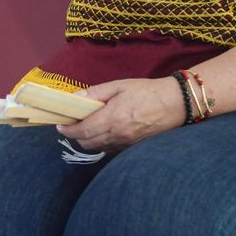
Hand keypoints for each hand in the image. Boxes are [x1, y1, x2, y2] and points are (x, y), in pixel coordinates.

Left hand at [55, 77, 185, 151]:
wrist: (175, 103)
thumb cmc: (146, 91)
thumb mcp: (118, 86)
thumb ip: (94, 93)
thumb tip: (73, 98)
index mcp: (112, 119)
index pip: (82, 131)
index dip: (68, 130)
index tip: (60, 124)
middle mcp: (118, 135)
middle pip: (87, 143)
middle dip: (75, 136)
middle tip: (71, 124)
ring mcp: (126, 144)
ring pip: (98, 148)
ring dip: (88, 140)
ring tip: (86, 126)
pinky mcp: (133, 147)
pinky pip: (111, 149)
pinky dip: (101, 143)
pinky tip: (103, 131)